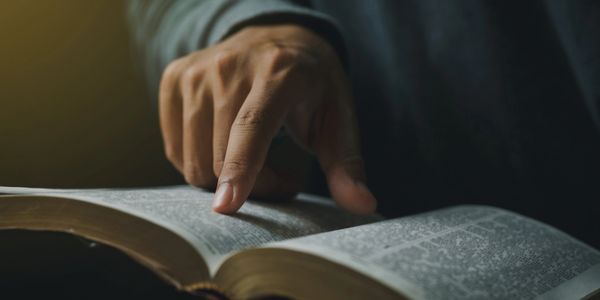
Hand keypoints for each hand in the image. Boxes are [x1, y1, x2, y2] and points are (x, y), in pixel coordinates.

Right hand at [159, 24, 375, 213]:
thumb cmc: (310, 85)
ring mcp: (196, 72)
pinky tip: (225, 146)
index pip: (252, 127)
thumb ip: (347, 163)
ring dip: (224, 178)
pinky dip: (199, 161)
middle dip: (251, 185)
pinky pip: (175, 149)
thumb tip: (364, 206)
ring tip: (255, 158)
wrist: (275, 38)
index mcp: (278, 73)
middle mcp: (229, 67)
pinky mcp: (174, 79)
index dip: (241, 168)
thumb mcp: (338, 117)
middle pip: (219, 157)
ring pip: (193, 160)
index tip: (227, 206)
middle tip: (280, 175)